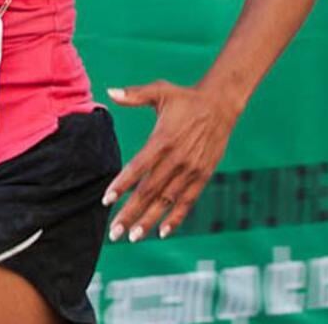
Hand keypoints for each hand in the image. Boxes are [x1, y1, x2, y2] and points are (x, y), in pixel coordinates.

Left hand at [101, 80, 239, 242]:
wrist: (221, 105)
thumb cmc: (185, 98)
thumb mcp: (160, 91)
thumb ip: (134, 95)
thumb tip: (110, 92)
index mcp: (162, 140)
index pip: (138, 168)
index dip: (122, 185)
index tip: (106, 200)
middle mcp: (176, 158)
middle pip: (149, 191)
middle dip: (130, 213)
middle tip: (114, 232)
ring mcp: (191, 170)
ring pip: (167, 201)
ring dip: (149, 220)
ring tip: (132, 236)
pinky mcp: (203, 175)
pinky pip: (188, 201)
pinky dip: (176, 218)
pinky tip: (163, 232)